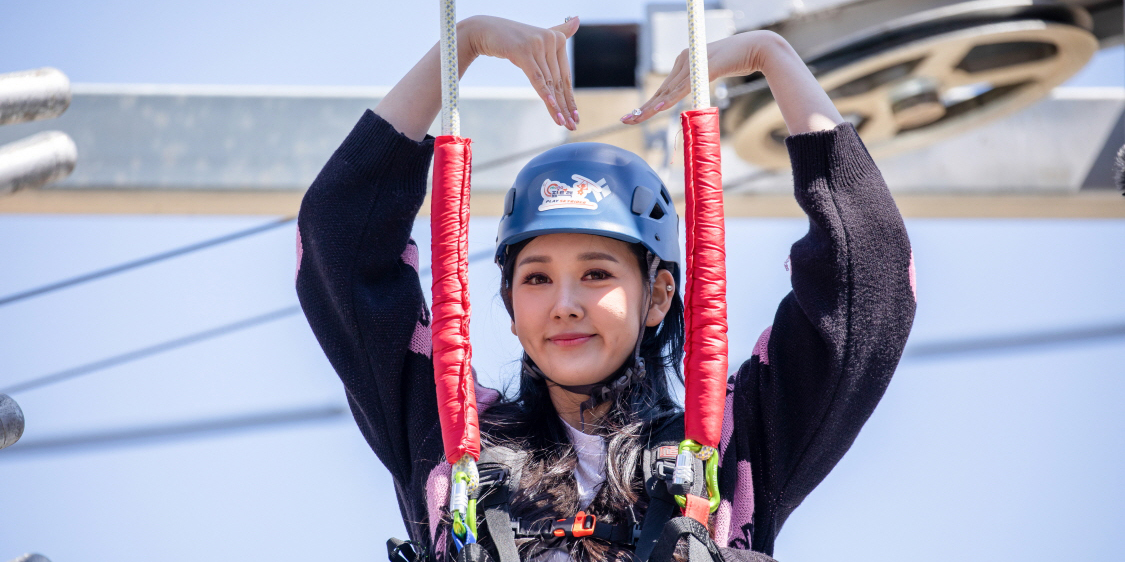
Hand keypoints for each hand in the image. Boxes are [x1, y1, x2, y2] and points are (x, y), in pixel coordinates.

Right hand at [463, 15, 580, 129]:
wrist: (485, 31)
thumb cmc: (512, 38)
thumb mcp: (537, 36)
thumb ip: (559, 31)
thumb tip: (577, 19)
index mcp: (558, 38)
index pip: (565, 75)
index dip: (570, 97)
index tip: (575, 116)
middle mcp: (551, 40)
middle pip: (558, 81)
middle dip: (565, 106)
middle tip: (572, 126)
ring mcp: (537, 45)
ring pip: (549, 82)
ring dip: (556, 105)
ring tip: (562, 122)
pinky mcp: (524, 51)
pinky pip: (537, 77)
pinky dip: (545, 93)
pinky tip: (552, 107)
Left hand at [622, 31, 783, 124]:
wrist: (757, 48)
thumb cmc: (737, 60)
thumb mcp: (713, 73)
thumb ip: (700, 81)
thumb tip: (694, 94)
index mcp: (684, 62)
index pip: (663, 89)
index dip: (648, 104)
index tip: (634, 116)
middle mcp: (684, 61)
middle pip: (661, 91)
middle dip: (642, 108)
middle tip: (625, 120)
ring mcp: (693, 64)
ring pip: (668, 92)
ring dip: (650, 108)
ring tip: (634, 119)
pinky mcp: (704, 69)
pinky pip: (684, 88)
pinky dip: (670, 99)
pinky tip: (658, 108)